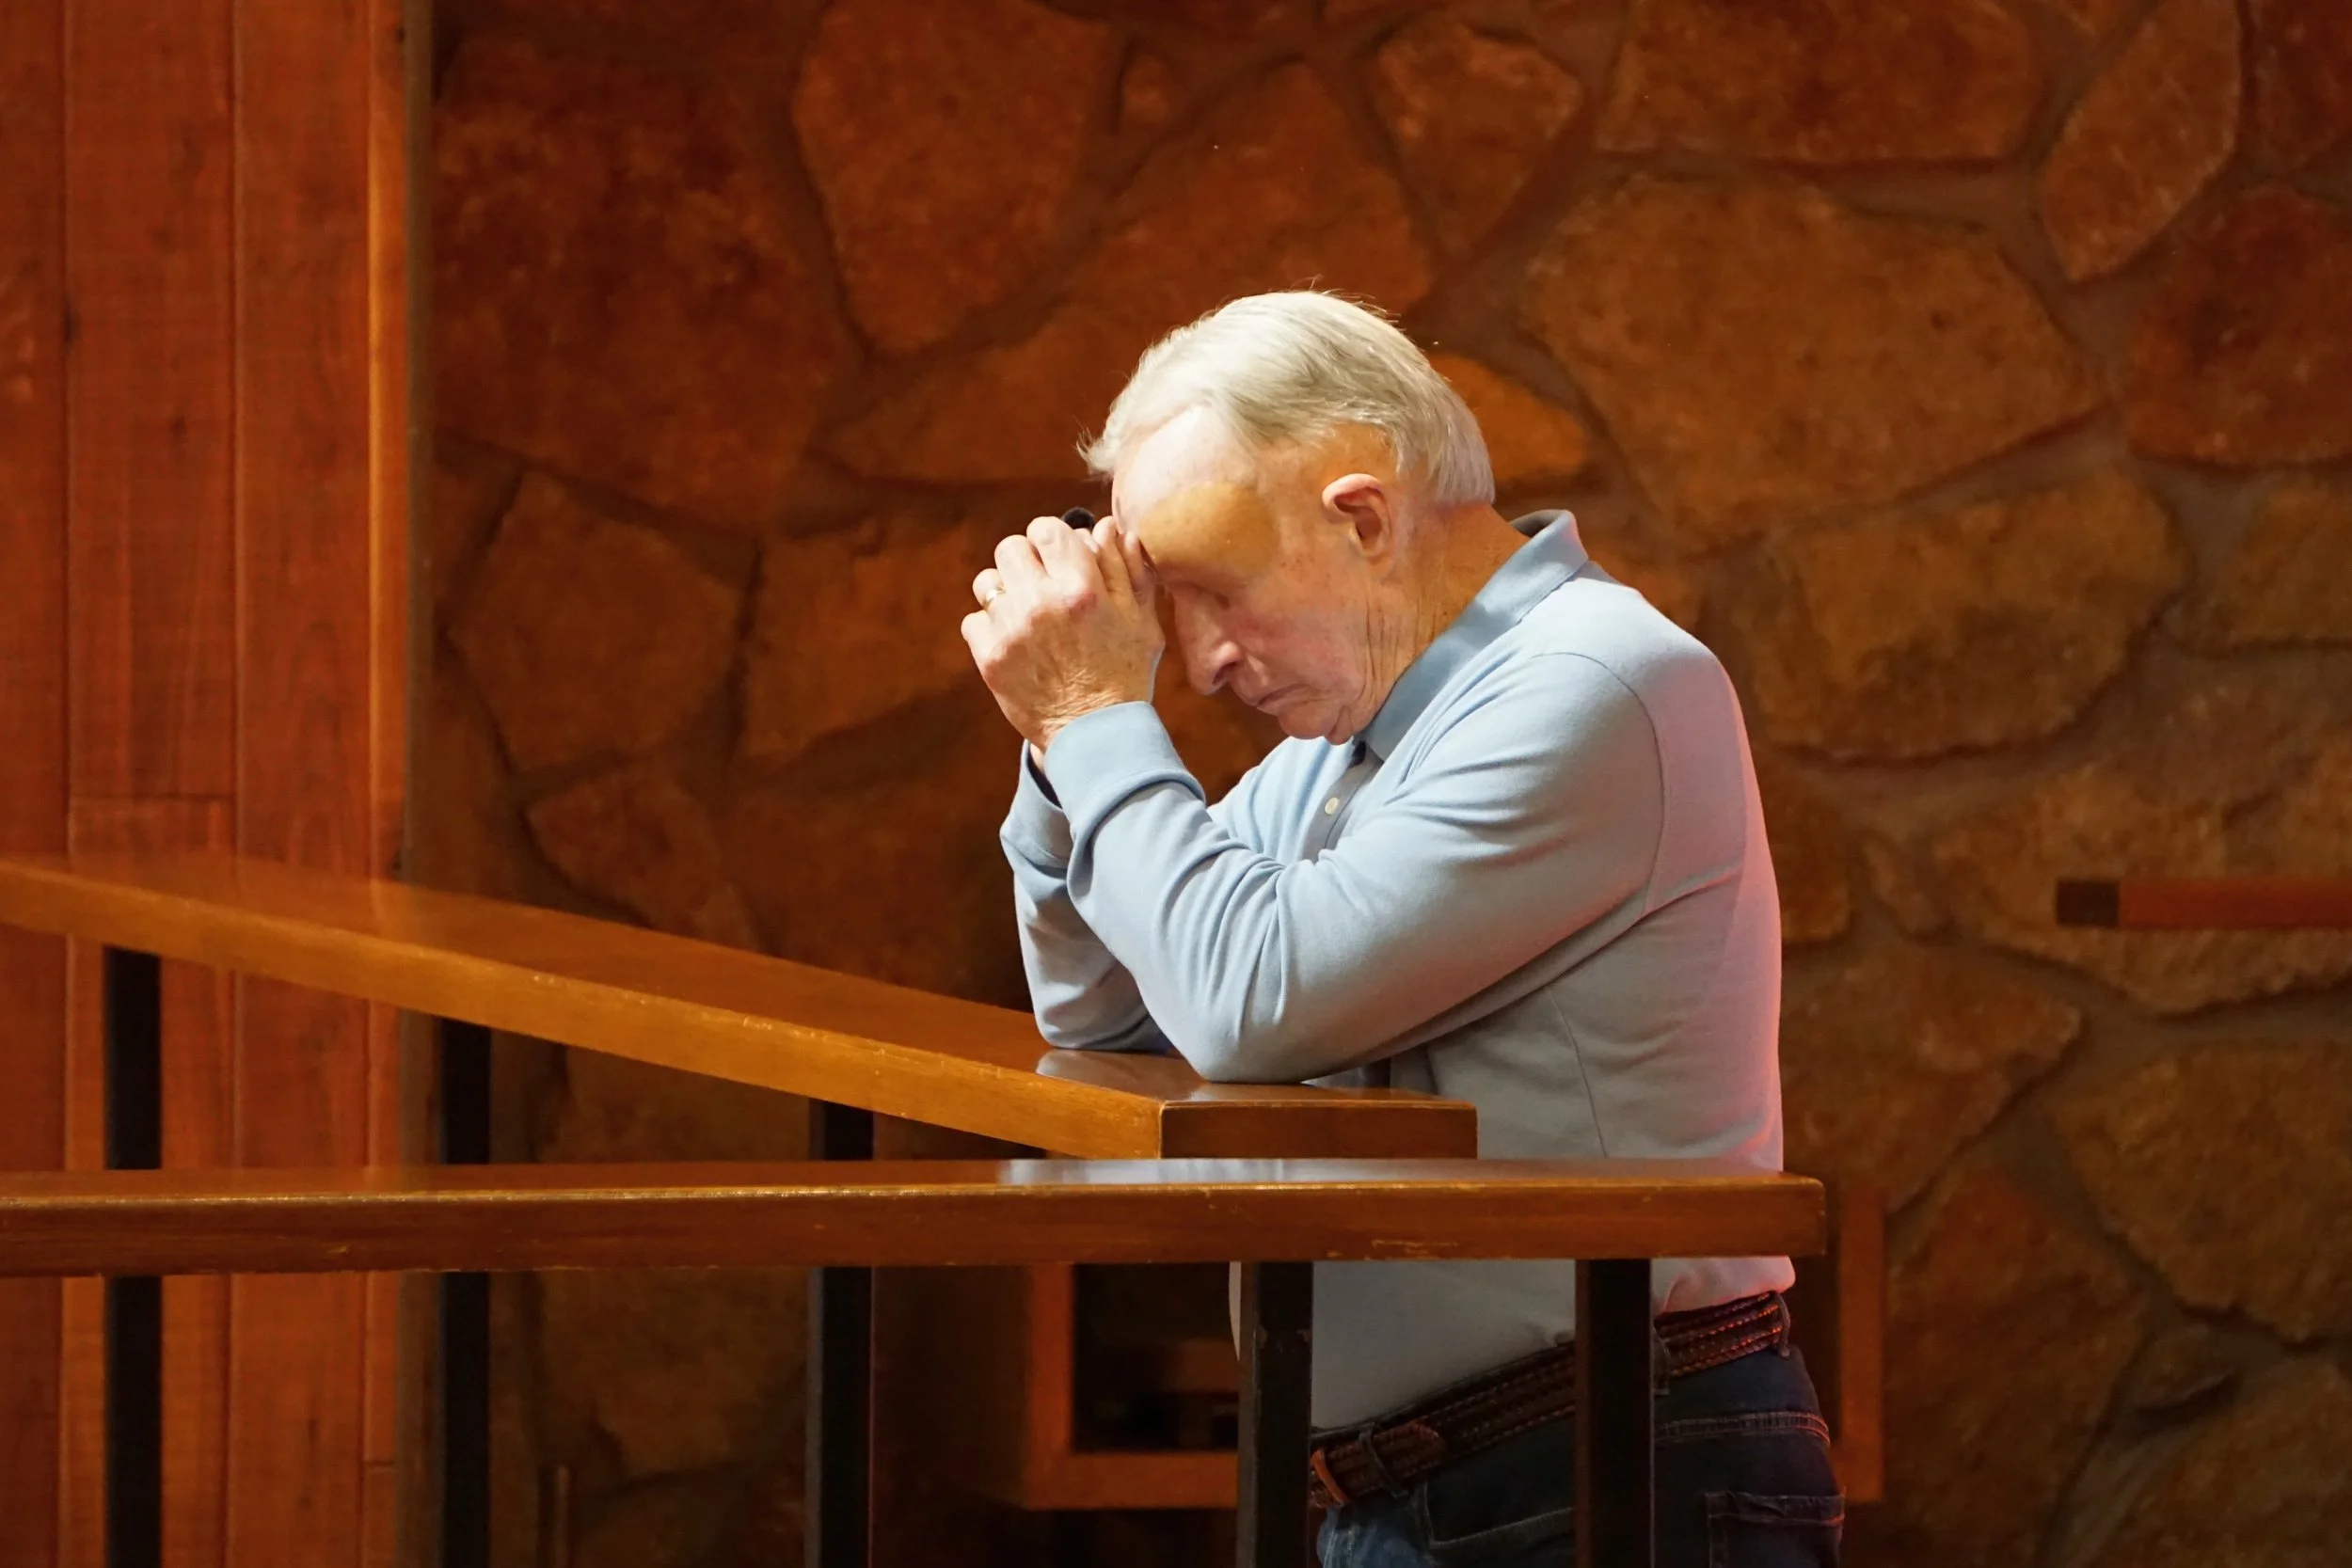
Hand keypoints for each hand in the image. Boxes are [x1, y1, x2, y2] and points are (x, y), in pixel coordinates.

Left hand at [964, 514, 1162, 751]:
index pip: (1047, 529)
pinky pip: (974, 620)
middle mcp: (1042, 604)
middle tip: (1041, 586)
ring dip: (1005, 593)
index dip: (1051, 539)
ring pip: (988, 582)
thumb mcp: (1140, 619)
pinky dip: (990, 629)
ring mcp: (1012, 631)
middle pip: (1010, 548)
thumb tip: (1104, 526)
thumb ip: (1126, 568)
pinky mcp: (990, 657)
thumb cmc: (1124, 673)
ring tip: (1026, 616)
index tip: (1058, 558)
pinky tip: (1015, 643)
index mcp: (1082, 589)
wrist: (1095, 734)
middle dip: (1026, 562)